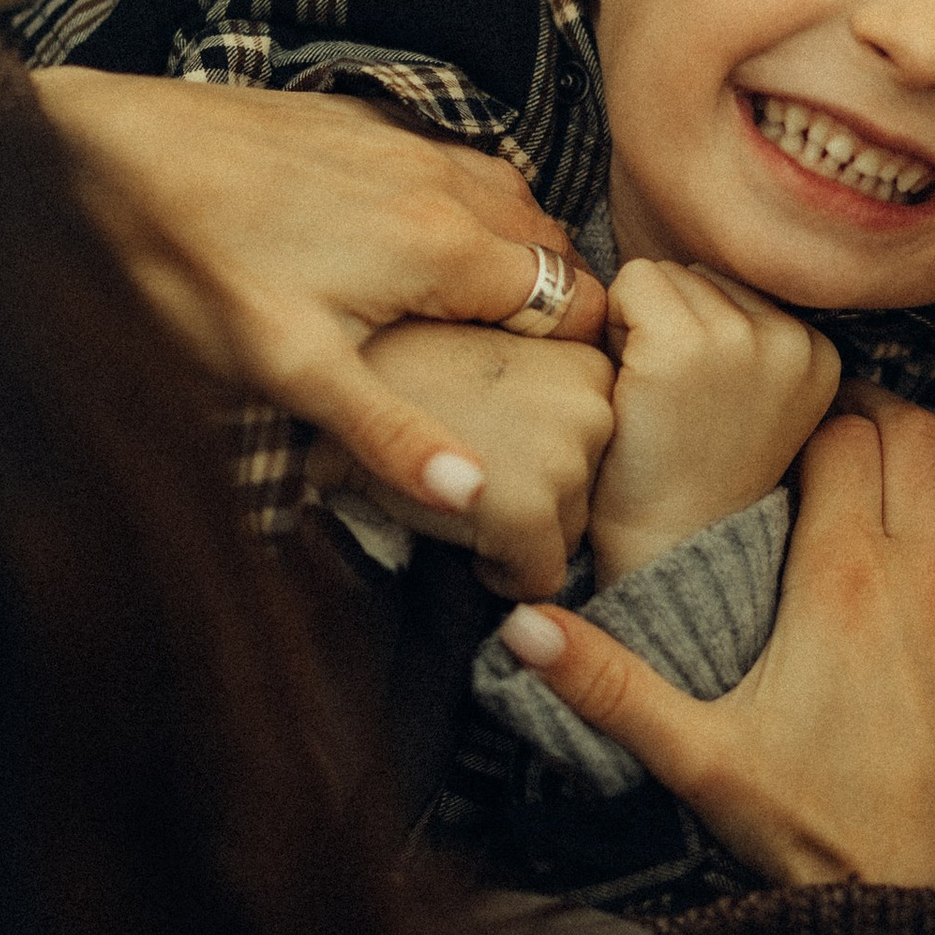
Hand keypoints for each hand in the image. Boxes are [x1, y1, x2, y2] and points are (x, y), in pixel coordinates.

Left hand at [32, 67, 606, 510]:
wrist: (106, 147)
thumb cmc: (193, 267)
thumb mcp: (289, 371)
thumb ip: (392, 434)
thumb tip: (479, 495)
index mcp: (447, 247)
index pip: (575, 302)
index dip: (575, 354)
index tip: (551, 396)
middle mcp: (446, 181)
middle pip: (552, 247)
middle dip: (556, 304)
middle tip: (518, 368)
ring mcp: (407, 139)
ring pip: (508, 197)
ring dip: (513, 251)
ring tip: (477, 314)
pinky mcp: (365, 117)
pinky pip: (455, 161)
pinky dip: (466, 205)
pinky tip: (418, 245)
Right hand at [309, 322, 616, 593]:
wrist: (334, 388)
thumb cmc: (405, 371)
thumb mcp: (497, 355)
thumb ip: (546, 389)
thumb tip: (564, 442)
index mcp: (589, 362)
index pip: (599, 445)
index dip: (544, 454)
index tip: (492, 441)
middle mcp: (594, 405)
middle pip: (588, 491)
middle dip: (537, 496)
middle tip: (471, 469)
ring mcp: (566, 459)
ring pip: (568, 534)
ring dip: (521, 531)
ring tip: (461, 492)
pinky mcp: (530, 513)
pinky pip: (538, 578)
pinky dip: (502, 575)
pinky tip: (462, 538)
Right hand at [489, 392, 934, 886]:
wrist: (919, 909)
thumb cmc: (809, 830)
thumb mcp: (697, 755)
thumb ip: (608, 684)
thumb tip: (516, 624)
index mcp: (843, 576)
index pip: (841, 433)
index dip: (815, 424)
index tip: (792, 445)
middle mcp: (929, 573)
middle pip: (917, 432)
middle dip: (877, 424)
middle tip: (841, 450)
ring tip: (896, 509)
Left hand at [587, 262, 841, 583]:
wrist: (668, 543)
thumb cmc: (694, 469)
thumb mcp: (758, 396)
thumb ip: (749, 333)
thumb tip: (695, 267)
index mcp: (817, 352)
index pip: (735, 288)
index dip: (699, 332)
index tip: (700, 398)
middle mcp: (790, 340)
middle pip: (700, 274)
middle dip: (671, 320)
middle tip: (669, 397)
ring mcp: (738, 340)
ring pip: (665, 274)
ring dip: (640, 321)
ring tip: (652, 393)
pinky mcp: (681, 345)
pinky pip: (630, 282)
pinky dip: (614, 324)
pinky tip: (630, 384)